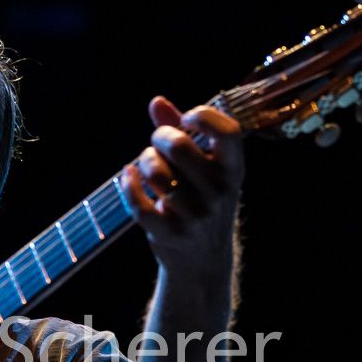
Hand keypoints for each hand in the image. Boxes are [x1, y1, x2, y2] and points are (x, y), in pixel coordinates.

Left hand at [114, 96, 245, 275]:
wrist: (202, 259)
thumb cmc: (200, 199)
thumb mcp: (202, 167)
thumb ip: (182, 131)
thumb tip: (157, 102)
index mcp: (233, 170)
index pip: (228, 132)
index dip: (204, 116)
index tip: (188, 117)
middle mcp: (219, 192)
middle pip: (178, 145)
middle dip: (159, 136)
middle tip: (157, 142)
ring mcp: (196, 216)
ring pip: (155, 173)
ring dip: (144, 162)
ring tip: (147, 166)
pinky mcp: (170, 234)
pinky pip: (139, 203)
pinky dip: (128, 185)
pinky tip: (127, 176)